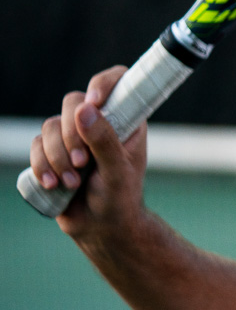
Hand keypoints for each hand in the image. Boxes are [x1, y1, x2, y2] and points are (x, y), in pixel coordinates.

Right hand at [28, 65, 150, 239]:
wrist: (100, 227)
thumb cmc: (119, 199)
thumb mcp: (118, 172)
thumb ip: (105, 142)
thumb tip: (85, 110)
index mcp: (126, 120)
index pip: (117, 82)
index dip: (103, 83)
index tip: (94, 101)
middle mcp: (99, 122)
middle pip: (72, 102)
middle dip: (71, 135)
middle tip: (82, 163)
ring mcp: (73, 135)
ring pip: (49, 125)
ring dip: (57, 156)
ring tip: (72, 183)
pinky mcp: (52, 151)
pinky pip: (36, 145)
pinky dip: (41, 164)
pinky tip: (53, 184)